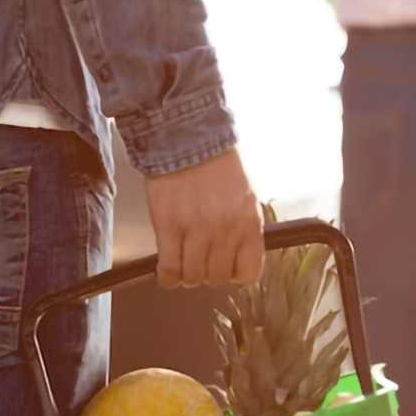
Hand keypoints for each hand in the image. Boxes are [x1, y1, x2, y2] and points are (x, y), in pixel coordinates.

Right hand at [144, 148, 262, 288]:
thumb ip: (245, 229)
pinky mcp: (169, 227)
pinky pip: (170, 268)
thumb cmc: (217, 164)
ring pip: (192, 276)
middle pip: (217, 278)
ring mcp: (196, 230)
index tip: (227, 269)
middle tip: (201, 263)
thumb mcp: (246, 196)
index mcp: (249, 222)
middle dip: (208, 275)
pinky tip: (166, 271)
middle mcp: (225, 229)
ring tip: (183, 263)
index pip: (248, 273)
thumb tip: (238, 257)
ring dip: (187, 275)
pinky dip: (167, 276)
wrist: (187, 137)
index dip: (235, 275)